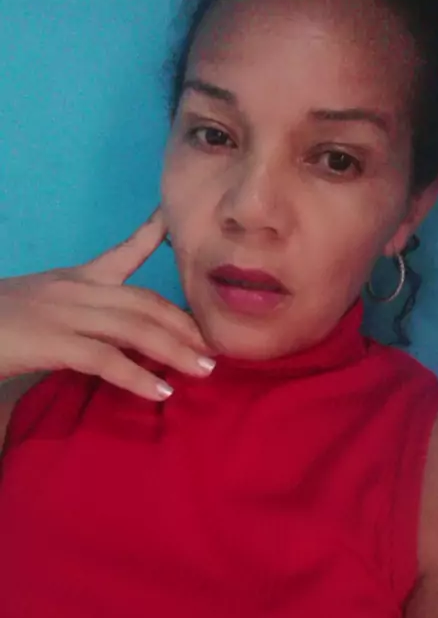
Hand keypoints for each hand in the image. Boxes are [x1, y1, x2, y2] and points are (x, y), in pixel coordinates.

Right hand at [0, 207, 213, 399]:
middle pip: (144, 302)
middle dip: (184, 325)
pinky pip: (106, 359)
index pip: (122, 253)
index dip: (154, 237)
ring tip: (204, 371)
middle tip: (216, 349)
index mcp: (73, 279)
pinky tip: (161, 391)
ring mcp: (63, 313)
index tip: (181, 226)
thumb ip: (81, 314)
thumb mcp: (42, 306)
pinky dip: (138, 377)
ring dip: (174, 350)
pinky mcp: (52, 341)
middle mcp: (75, 290)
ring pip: (133, 328)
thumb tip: (116, 336)